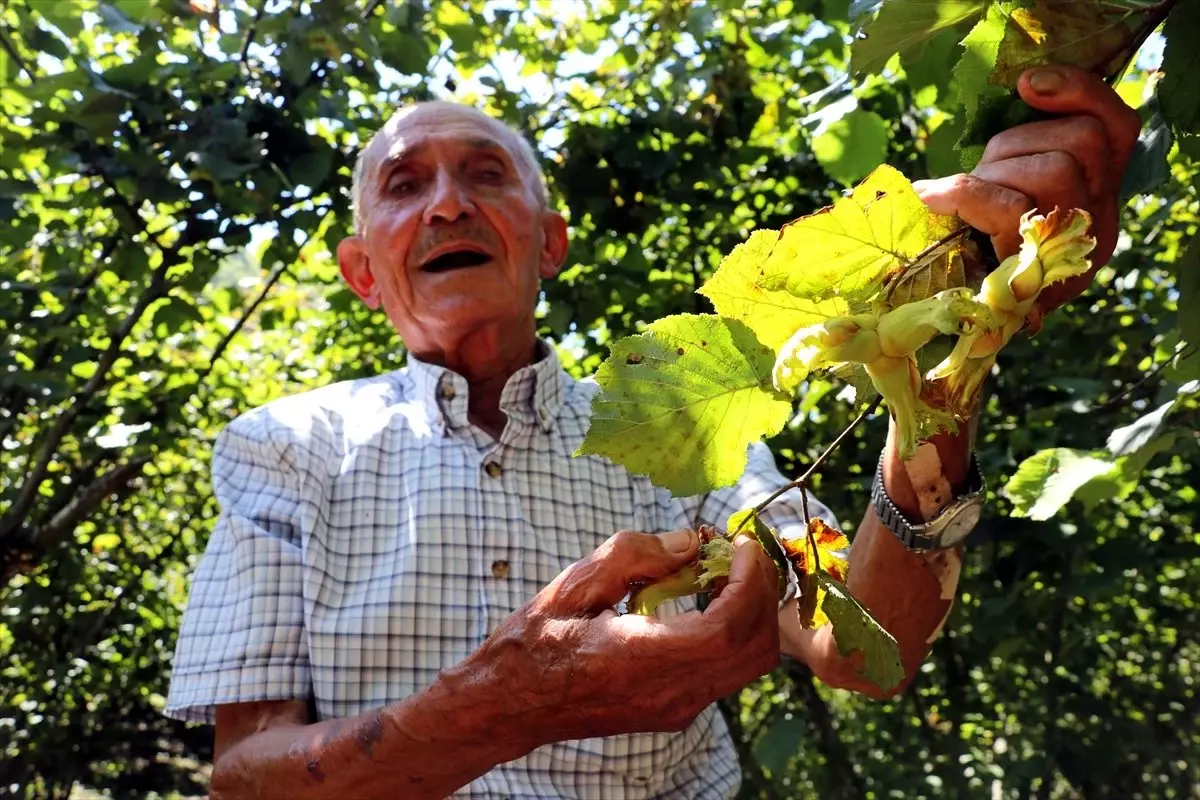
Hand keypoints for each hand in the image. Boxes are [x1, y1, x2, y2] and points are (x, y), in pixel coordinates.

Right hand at [468, 529, 779, 745]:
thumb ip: (633, 557)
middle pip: (753, 648)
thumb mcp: (571, 585)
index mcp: (640, 659)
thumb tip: (689, 543)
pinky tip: (707, 599)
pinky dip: (737, 630)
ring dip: (753, 612)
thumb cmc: (533, 642)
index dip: (747, 582)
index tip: (738, 544)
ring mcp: (676, 709)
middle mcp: (669, 693)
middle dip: (761, 591)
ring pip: (749, 664)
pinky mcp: (675, 711)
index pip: (726, 628)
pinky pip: (729, 671)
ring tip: (726, 571)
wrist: (509, 705)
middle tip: (740, 551)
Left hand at [915, 65, 1141, 315]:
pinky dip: (966, 195)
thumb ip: (1023, 148)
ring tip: (963, 201)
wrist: (946, 312)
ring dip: (994, 173)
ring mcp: (1075, 250)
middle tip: (980, 174)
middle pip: (1083, 141)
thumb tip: (1029, 82)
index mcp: (1098, 191)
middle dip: (1015, 144)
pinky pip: (1011, 209)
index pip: (1117, 127)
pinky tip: (934, 198)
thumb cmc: (967, 239)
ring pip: (1055, 169)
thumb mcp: (1000, 180)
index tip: (1027, 83)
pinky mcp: (1039, 274)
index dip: (1080, 92)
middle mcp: (1099, 219)